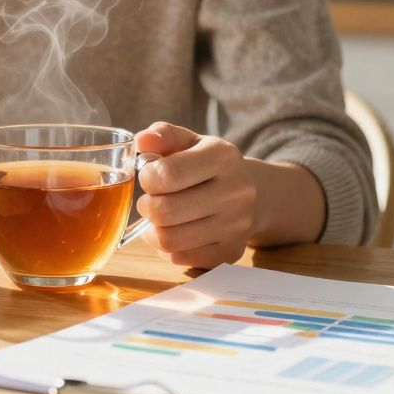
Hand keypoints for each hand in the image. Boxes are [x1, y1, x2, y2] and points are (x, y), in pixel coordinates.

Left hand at [133, 122, 256, 268]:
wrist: (251, 193)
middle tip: (150, 200)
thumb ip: (162, 135)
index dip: (147, 177)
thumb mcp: (187, 140)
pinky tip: (174, 231)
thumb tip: (142, 142)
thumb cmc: (205, 164)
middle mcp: (236, 192)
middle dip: (146, 205)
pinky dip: (166, 247)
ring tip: (158, 217)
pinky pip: (180, 258)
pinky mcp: (230, 252)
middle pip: (165, 211)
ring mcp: (236, 226)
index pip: (168, 174)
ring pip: (170, 240)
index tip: (149, 176)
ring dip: (152, 230)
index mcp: (223, 157)